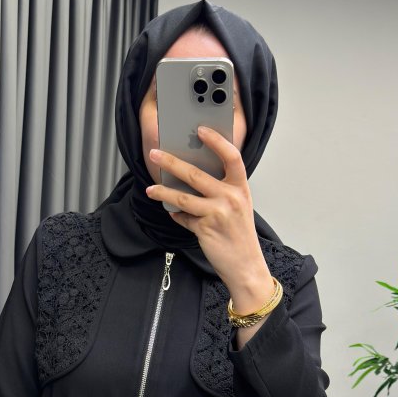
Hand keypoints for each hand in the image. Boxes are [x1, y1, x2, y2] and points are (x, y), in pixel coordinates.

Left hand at [145, 127, 272, 298]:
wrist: (246, 267)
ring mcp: (217, 213)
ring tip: (151, 189)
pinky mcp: (205, 229)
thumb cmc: (240, 236)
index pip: (231, 157)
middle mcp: (230, 198)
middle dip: (171, 163)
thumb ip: (222, 191)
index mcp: (241, 188)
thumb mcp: (238, 208)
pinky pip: (183, 218)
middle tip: (155, 155)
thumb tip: (193, 177)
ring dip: (163, 192)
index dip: (216, 141)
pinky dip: (176, 216)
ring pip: (182, 197)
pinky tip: (172, 213)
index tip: (201, 130)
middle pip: (196, 174)